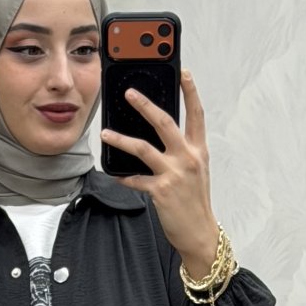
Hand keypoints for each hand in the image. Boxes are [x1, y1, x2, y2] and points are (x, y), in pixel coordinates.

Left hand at [100, 70, 219, 276]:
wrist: (200, 233)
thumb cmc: (196, 203)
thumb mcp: (196, 172)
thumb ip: (183, 152)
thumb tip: (163, 136)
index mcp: (198, 150)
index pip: (196, 114)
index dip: (191, 92)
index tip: (184, 72)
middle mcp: (188, 158)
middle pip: (164, 123)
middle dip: (145, 104)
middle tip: (129, 93)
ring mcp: (174, 174)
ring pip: (143, 148)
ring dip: (121, 139)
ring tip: (106, 133)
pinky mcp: (160, 191)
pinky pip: (135, 179)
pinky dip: (123, 176)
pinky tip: (114, 174)